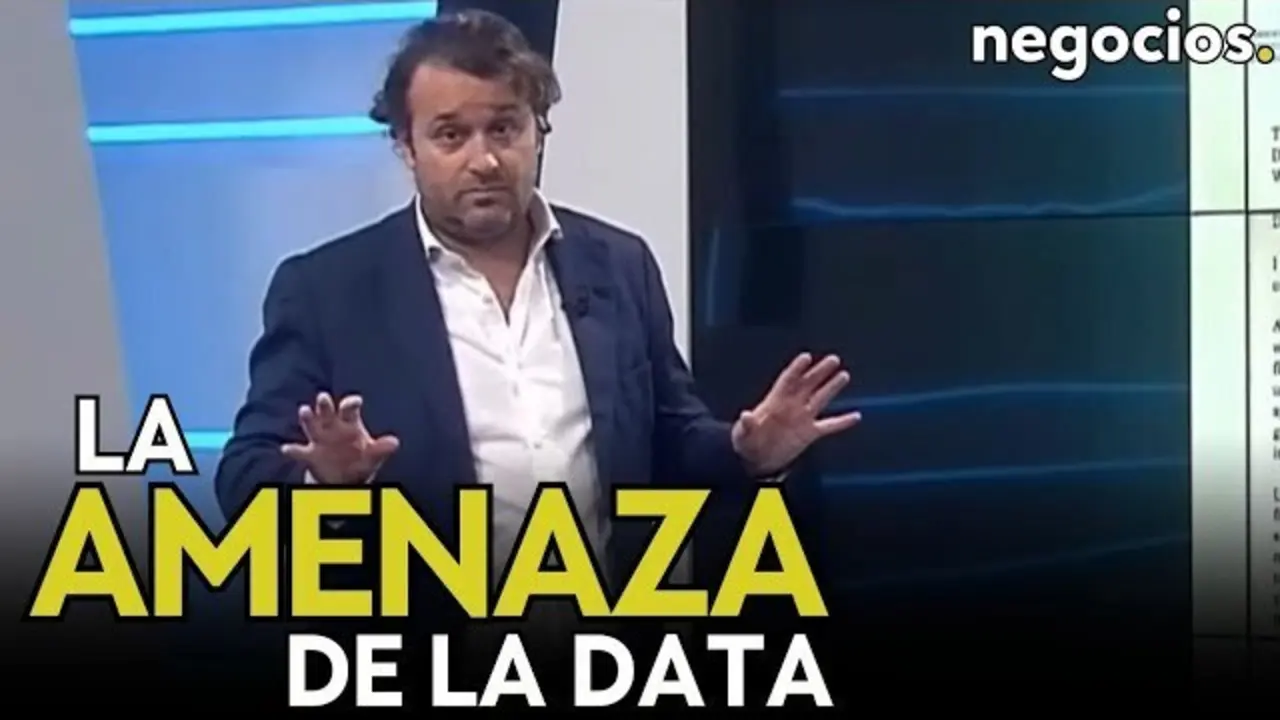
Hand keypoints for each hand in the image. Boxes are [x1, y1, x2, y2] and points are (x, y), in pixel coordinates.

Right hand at [281, 392, 399, 484]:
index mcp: (349, 422)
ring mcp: (319, 439)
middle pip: (327, 412)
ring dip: (307, 418)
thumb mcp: (373, 455)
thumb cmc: (360, 458)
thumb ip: (382, 449)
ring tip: (304, 411)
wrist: (344, 478)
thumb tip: (395, 443)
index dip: (352, 403)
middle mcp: (332, 426)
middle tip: (323, 397)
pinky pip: (299, 451)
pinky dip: (293, 450)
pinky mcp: (309, 454)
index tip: (355, 401)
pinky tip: (287, 448)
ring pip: (311, 425)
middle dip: (325, 405)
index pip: (350, 408)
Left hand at [731, 353, 860, 475]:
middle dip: (819, 372)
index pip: (788, 381)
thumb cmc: (746, 442)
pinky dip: (842, 422)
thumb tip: (746, 415)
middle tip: (833, 359)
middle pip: (808, 384)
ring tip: (843, 375)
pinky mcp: (809, 433)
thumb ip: (746, 425)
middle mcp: (791, 406)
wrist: (755, 459)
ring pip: (820, 399)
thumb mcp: (743, 434)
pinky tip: (855, 416)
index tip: (806, 357)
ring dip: (831, 387)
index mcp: (774, 401)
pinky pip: (829, 425)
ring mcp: (802, 418)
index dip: (796, 369)